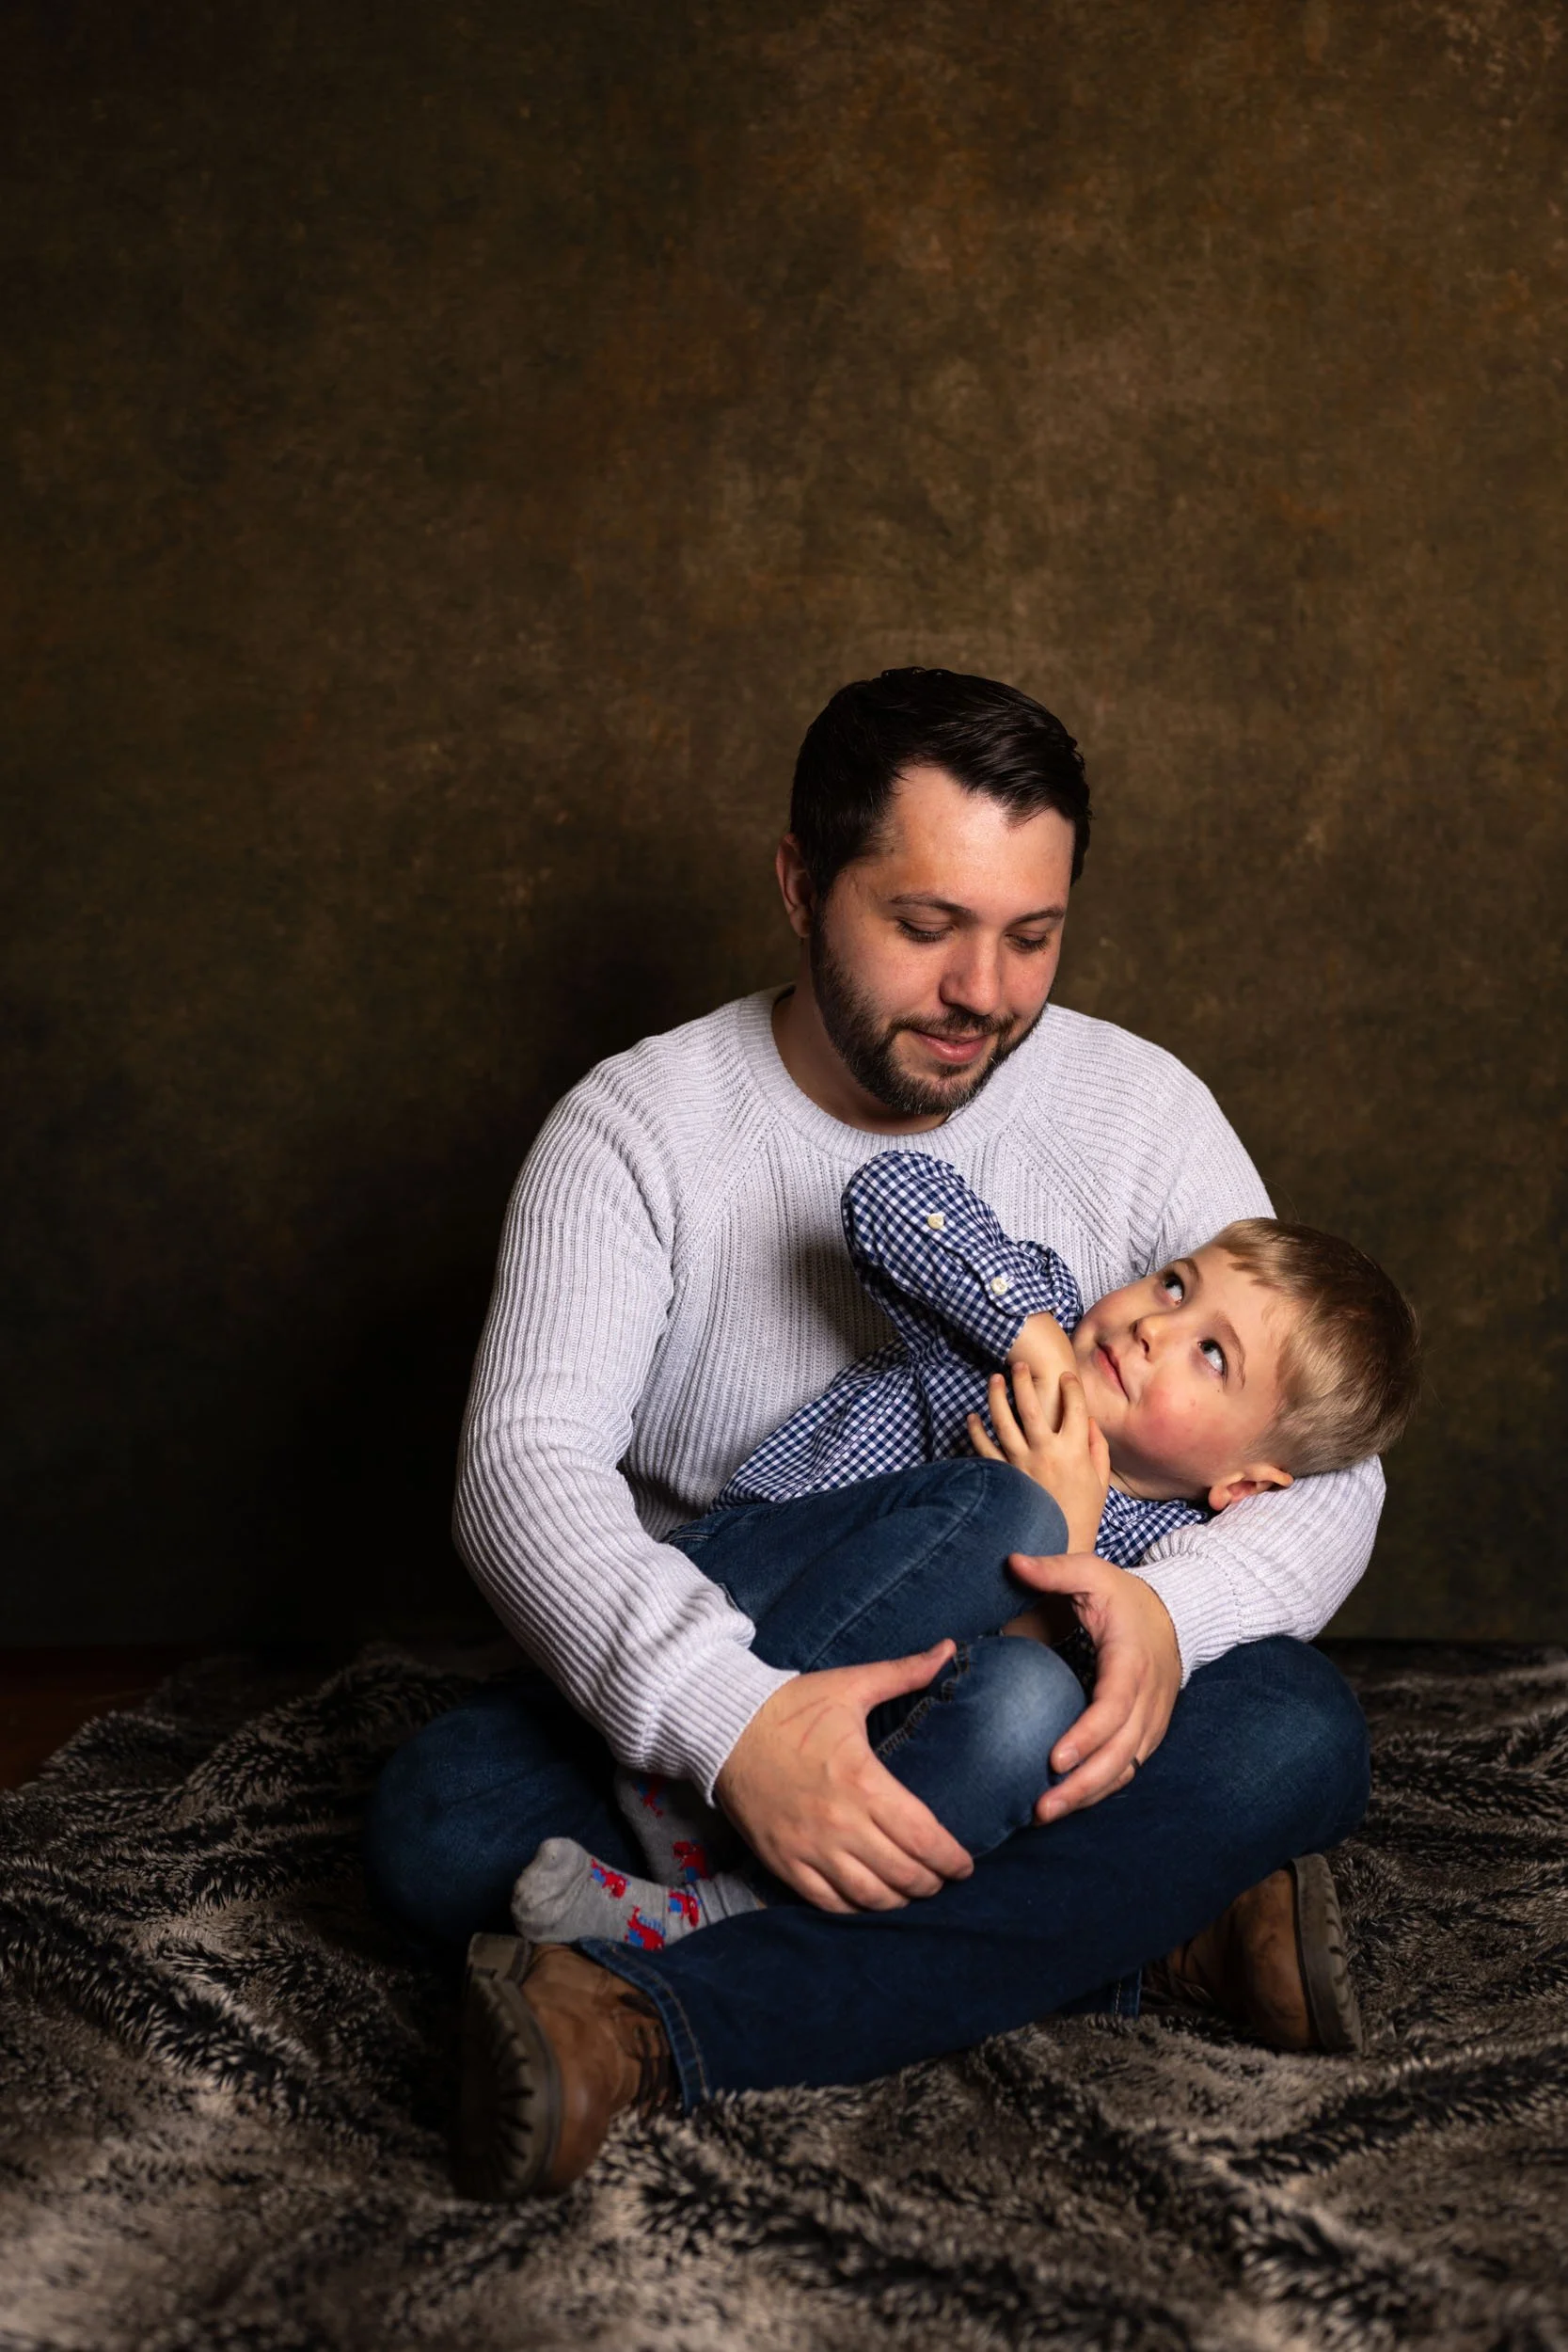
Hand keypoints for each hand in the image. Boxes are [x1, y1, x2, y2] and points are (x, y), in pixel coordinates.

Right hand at [713, 1644, 973, 1912]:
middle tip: (944, 1878)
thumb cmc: (793, 1707)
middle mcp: (840, 1823)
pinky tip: (871, 1900)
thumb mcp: (850, 1685)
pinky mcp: (784, 1862)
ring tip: (913, 1890)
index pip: (923, 1837)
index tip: (965, 1864)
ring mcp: (810, 1848)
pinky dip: (857, 1909)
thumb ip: (905, 1672)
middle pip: (903, 1874)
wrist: (725, 1728)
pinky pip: (828, 1902)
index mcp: (862, 1781)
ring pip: (869, 1896)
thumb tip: (949, 1648)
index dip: (951, 1859)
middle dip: (932, 1882)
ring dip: (899, 1900)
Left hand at [967, 1364, 1110, 1552]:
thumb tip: (1090, 1421)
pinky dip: (976, 1431)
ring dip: (996, 1396)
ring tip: (994, 1379)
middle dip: (1025, 1380)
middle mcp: (1047, 1452)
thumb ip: (1098, 1449)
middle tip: (1020, 1365)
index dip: (1071, 1387)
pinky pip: (984, 1448)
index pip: (1075, 1407)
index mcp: (1075, 1451)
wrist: (1058, 1546)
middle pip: (1031, 1406)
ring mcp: (1022, 1463)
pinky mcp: (1004, 1476)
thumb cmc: (1081, 1514)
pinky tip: (972, 1417)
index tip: (1065, 1376)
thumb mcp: (1099, 1481)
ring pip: (1003, 1421)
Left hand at [1004, 1551, 1181, 1821]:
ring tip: (1044, 1814)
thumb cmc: (1124, 1596)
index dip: (1087, 1737)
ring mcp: (1152, 1721)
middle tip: (1040, 1808)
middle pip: (1120, 1754)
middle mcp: (1148, 1699)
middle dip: (1082, 1785)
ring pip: (1125, 1770)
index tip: (1054, 1760)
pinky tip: (1066, 1802)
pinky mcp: (1147, 1734)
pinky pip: (1126, 1769)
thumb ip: (1053, 1568)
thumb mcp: (1091, 1572)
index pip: (1114, 1707)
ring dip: (1088, 1795)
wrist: (1177, 1615)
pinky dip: (1099, 1789)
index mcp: (1132, 1661)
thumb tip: (1011, 1562)